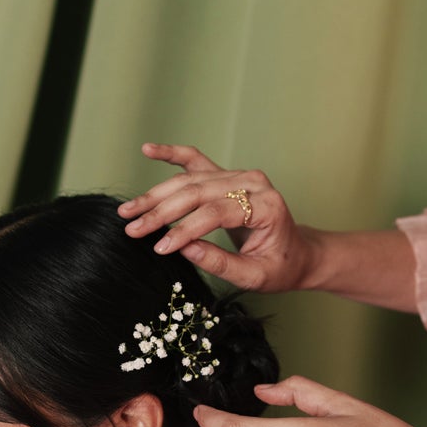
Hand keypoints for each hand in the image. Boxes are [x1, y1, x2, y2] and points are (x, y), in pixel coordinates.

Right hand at [119, 144, 316, 292]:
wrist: (298, 253)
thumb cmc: (280, 267)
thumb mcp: (255, 276)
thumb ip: (220, 264)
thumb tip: (183, 249)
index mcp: (266, 206)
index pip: (216, 212)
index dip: (184, 229)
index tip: (159, 247)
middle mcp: (253, 183)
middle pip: (199, 191)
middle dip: (161, 211)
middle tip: (132, 228)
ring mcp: (239, 175)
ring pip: (191, 179)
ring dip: (156, 194)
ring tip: (129, 211)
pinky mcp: (227, 175)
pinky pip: (196, 160)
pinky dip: (171, 154)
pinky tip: (148, 150)